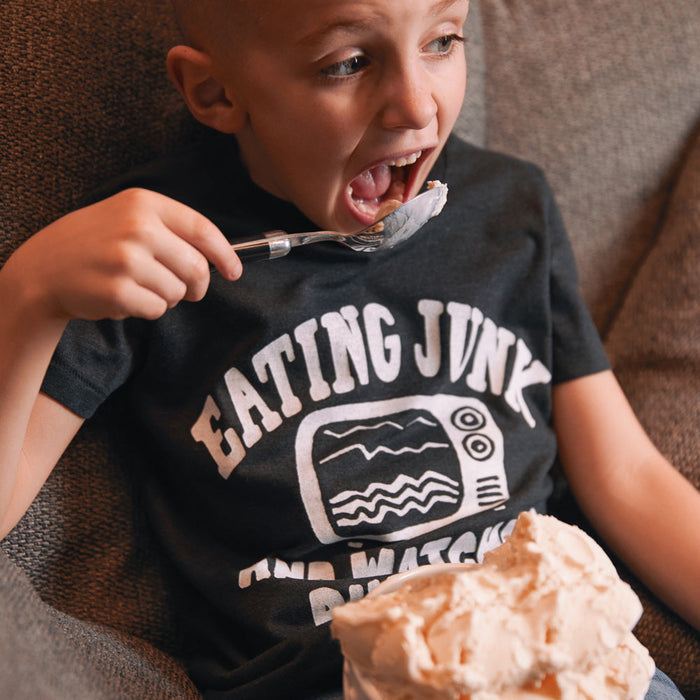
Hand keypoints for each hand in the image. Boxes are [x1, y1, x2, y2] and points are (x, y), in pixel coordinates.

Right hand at [3, 188, 241, 321]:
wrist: (43, 268)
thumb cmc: (95, 244)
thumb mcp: (128, 217)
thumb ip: (171, 229)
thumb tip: (219, 256)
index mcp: (144, 204)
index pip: (202, 230)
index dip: (225, 255)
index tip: (234, 271)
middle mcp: (137, 228)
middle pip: (197, 267)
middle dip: (197, 286)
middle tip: (185, 291)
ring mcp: (126, 259)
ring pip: (178, 292)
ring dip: (167, 298)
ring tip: (139, 287)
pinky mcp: (117, 291)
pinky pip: (158, 310)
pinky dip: (148, 310)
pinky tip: (124, 297)